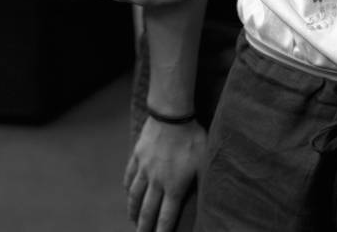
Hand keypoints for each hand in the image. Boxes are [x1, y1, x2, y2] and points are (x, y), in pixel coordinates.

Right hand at [124, 117, 206, 231]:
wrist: (172, 116)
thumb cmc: (193, 138)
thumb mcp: (204, 162)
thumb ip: (202, 182)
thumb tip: (208, 199)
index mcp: (174, 186)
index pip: (166, 216)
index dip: (161, 231)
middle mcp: (156, 181)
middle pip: (147, 210)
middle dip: (144, 227)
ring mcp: (144, 169)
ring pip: (135, 195)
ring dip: (133, 210)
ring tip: (133, 219)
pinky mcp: (137, 155)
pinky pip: (129, 176)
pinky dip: (127, 188)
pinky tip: (128, 192)